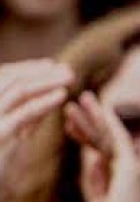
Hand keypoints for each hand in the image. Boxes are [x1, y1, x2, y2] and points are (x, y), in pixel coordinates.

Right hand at [0, 60, 71, 201]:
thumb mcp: (11, 136)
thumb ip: (26, 117)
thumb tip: (51, 97)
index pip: (2, 78)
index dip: (26, 69)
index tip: (50, 65)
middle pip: (11, 80)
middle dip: (40, 72)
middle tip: (66, 70)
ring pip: (19, 90)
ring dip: (47, 80)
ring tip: (70, 78)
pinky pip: (25, 113)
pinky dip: (45, 101)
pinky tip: (62, 96)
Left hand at [65, 92, 139, 201]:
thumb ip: (96, 181)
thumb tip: (92, 162)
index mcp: (118, 175)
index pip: (98, 149)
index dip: (83, 134)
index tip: (69, 123)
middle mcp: (126, 166)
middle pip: (102, 138)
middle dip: (88, 120)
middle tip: (74, 102)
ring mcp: (129, 164)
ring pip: (108, 135)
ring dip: (94, 115)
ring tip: (82, 98)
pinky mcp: (129, 164)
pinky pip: (117, 138)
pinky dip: (109, 122)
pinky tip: (101, 109)